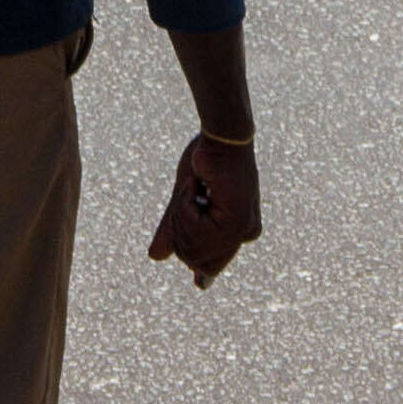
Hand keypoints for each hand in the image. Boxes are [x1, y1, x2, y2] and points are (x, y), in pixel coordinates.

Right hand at [148, 133, 257, 287]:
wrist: (219, 137)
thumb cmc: (205, 163)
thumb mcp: (183, 202)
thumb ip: (173, 230)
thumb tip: (155, 257)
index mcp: (238, 233)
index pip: (206, 266)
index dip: (184, 243)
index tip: (192, 203)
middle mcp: (246, 235)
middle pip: (196, 261)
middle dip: (180, 229)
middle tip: (191, 194)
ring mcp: (244, 231)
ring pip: (192, 249)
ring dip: (181, 214)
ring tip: (196, 187)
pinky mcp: (236, 221)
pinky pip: (193, 230)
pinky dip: (185, 205)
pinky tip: (198, 184)